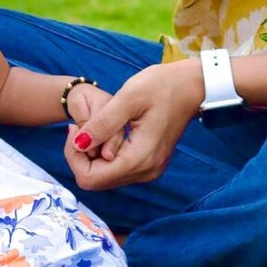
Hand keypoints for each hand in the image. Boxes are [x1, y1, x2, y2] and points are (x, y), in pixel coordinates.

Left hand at [65, 61, 201, 189]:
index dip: (74, 156)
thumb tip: (78, 144)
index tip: (76, 129)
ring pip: (106, 177)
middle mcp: (145, 171)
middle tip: (81, 126)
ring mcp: (149, 169)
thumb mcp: (128, 98)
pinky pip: (118, 169)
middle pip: (96, 181)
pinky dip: (105, 155)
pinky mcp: (150, 163)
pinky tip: (106, 133)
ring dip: (93, 156)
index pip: (90, 178)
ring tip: (94, 126)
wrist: (193, 87)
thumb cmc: (163, 86)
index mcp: (139, 158)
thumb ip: (102, 124)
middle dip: (81, 156)